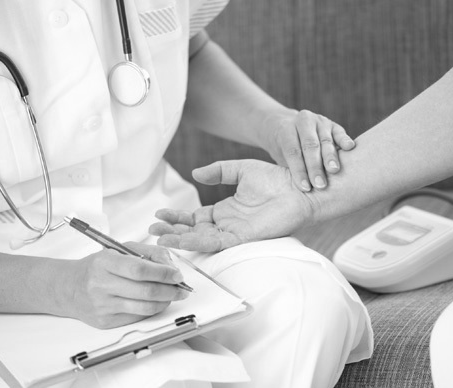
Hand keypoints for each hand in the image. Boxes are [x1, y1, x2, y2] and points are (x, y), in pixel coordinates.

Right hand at [59, 243, 188, 328]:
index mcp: (104, 263)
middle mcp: (101, 285)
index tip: (177, 275)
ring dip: (165, 302)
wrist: (69, 287)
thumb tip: (171, 266)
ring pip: (144, 307)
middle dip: (170, 290)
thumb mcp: (120, 249)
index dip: (163, 273)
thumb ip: (149, 253)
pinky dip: (152, 310)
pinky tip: (157, 302)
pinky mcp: (105, 322)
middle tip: (181, 288)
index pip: (139, 269)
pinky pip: (137, 317)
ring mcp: (103, 306)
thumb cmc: (98, 266)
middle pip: (145, 291)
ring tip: (173, 295)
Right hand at [149, 160, 314, 251]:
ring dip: (179, 241)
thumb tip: (196, 172)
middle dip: (172, 232)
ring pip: (201, 240)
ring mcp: (234, 232)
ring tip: (158, 239)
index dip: (176, 218)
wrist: (299, 187)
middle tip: (152, 231)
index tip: (159, 215)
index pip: (194, 219)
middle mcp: (227, 224)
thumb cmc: (277, 178)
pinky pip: (216, 243)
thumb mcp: (241, 170)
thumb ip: (219, 171)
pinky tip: (181, 241)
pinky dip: (198, 243)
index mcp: (225, 211)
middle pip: (193, 232)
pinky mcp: (244, 238)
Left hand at [261, 109, 354, 190]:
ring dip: (330, 157)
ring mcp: (319, 122)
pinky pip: (340, 133)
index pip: (293, 151)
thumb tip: (296, 194)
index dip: (299, 170)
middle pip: (309, 145)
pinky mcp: (334, 125)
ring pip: (325, 140)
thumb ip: (288, 169)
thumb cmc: (285, 152)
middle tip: (320, 184)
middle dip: (315, 166)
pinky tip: (350, 148)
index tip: (305, 188)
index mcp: (286, 129)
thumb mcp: (280, 158)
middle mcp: (303, 122)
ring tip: (334, 171)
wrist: (291, 130)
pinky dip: (344, 140)